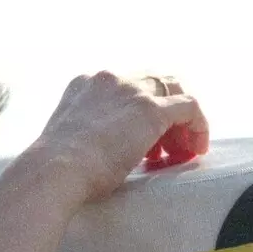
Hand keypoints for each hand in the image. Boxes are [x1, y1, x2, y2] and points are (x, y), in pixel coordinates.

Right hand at [32, 71, 208, 208]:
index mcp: (85, 84)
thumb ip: (86, 138)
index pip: (126, 88)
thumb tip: (96, 157)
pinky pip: (189, 106)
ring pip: (172, 91)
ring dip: (180, 122)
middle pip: (152, 84)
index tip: (145, 145)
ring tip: (183, 153)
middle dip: (163, 115)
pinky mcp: (150, 109)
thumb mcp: (69, 144)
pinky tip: (197, 149)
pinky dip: (198, 125)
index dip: (140, 113)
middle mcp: (109, 79)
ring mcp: (130, 91)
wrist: (54, 171)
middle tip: (168, 149)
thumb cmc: (56, 173)